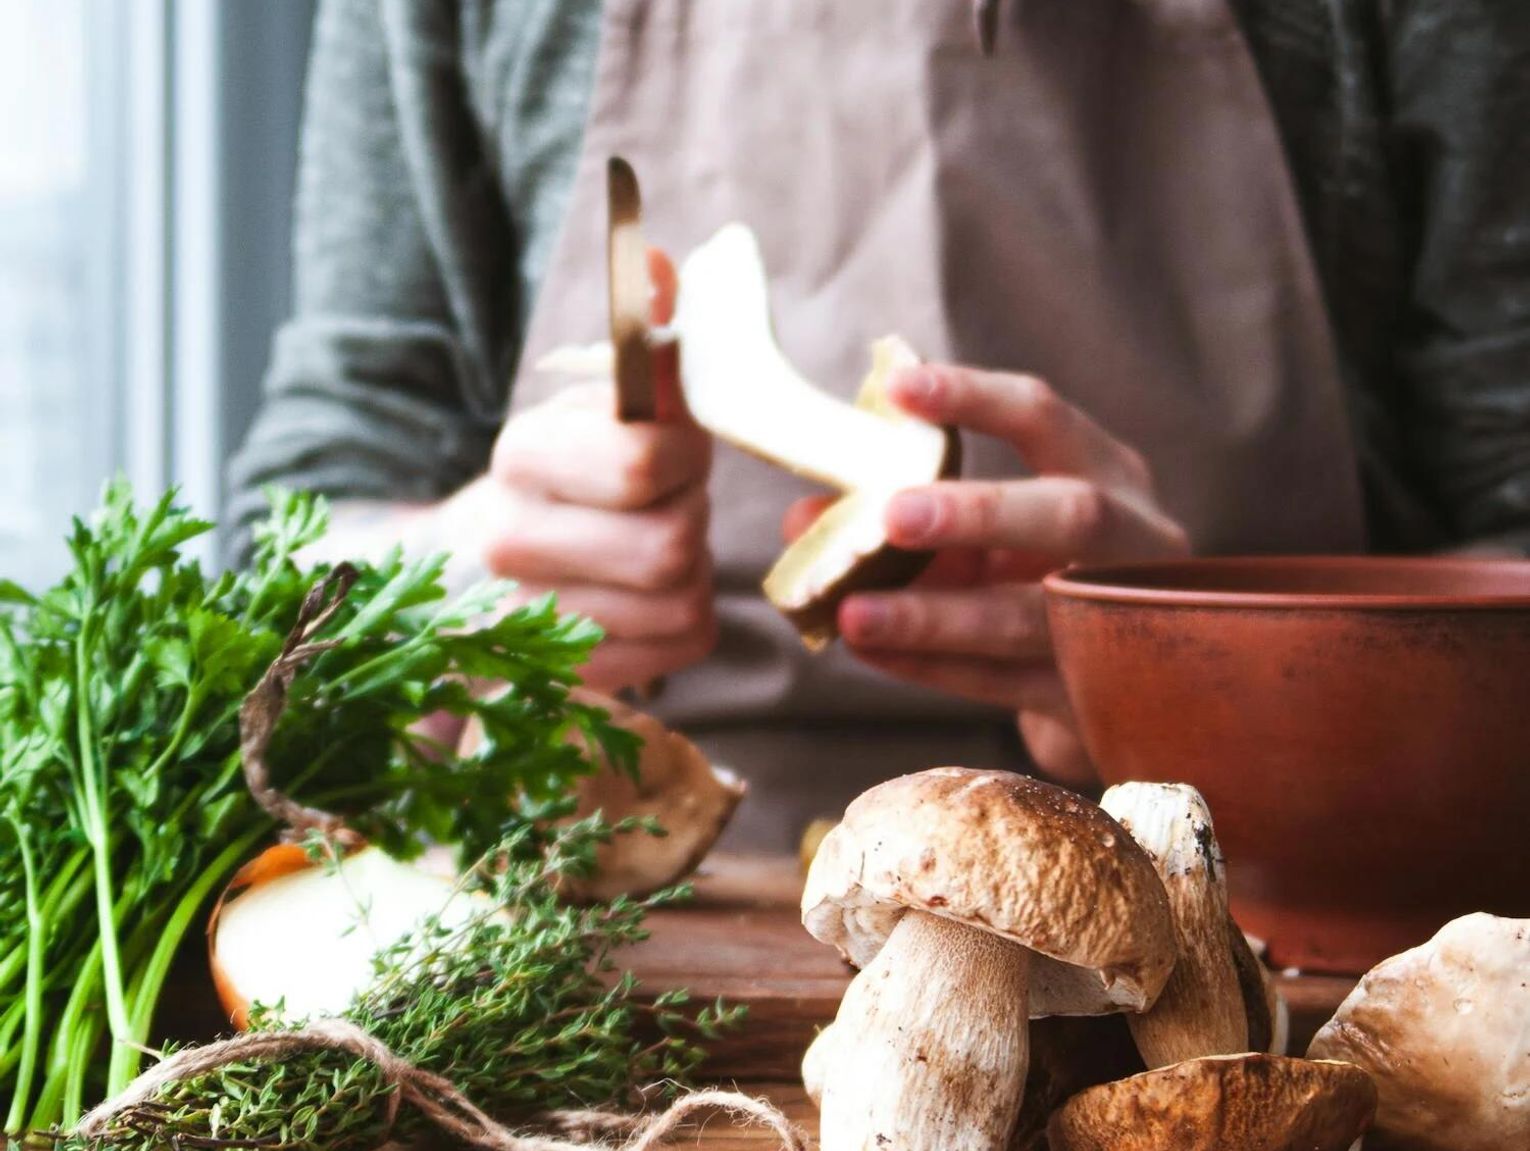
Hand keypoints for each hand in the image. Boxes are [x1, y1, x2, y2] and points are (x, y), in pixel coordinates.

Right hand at [462, 249, 713, 691]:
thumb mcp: (596, 398)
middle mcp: (514, 544)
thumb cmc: (565, 470)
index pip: (642, 464)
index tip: (674, 446)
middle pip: (671, 545)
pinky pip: (684, 642)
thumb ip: (640, 336)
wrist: (478, 567)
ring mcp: (539, 622)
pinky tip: (649, 593)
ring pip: (684, 599)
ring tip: (655, 543)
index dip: (685, 453)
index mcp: (520, 455)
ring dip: (694, 567)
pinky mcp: (578, 675)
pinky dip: (688, 615)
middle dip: (692, 515)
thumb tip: (662, 261)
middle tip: (671, 499)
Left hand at [787, 364, 1188, 786]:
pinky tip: (873, 651)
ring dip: (932, 614)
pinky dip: (932, 665)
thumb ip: (907, 513)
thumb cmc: (1036, 580)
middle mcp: (1131, 539)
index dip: (973, 400)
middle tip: (890, 516)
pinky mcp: (1093, 696)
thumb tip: (802, 517)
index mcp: (1106, 472)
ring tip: (853, 614)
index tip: (896, 388)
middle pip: (1072, 515)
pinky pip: (1003, 680)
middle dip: (978, 512)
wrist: (1119, 687)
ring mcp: (1121, 622)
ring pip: (1026, 615)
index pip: (1043, 417)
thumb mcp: (986, 534)